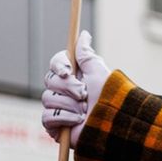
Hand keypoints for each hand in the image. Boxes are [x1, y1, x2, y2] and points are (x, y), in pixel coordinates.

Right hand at [40, 31, 110, 147]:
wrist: (113, 123)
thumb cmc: (110, 97)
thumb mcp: (98, 72)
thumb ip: (86, 54)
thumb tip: (83, 35)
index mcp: (75, 77)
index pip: (56, 64)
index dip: (59, 64)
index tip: (68, 69)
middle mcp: (65, 91)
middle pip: (50, 79)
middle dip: (69, 86)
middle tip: (85, 94)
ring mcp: (58, 108)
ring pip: (48, 98)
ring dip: (69, 104)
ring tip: (85, 110)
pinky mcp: (55, 126)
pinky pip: (48, 116)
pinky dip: (65, 117)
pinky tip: (78, 120)